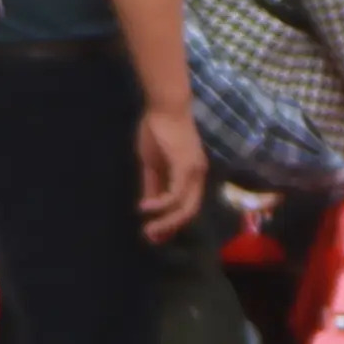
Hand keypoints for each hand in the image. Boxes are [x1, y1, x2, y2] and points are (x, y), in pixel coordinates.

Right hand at [132, 96, 208, 236]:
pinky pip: (175, 194)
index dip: (171, 222)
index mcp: (192, 174)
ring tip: (148, 230)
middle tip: (151, 238)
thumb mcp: (152, 162)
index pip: (186, 205)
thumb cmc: (158, 129)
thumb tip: (148, 205)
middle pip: (189, 211)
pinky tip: (146, 208)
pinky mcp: (185, 166)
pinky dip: (161, 204)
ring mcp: (193, 171)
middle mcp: (198, 175)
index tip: (155, 235)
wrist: (164, 105)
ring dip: (165, 222)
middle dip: (170, 228)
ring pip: (184, 207)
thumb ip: (152, 184)